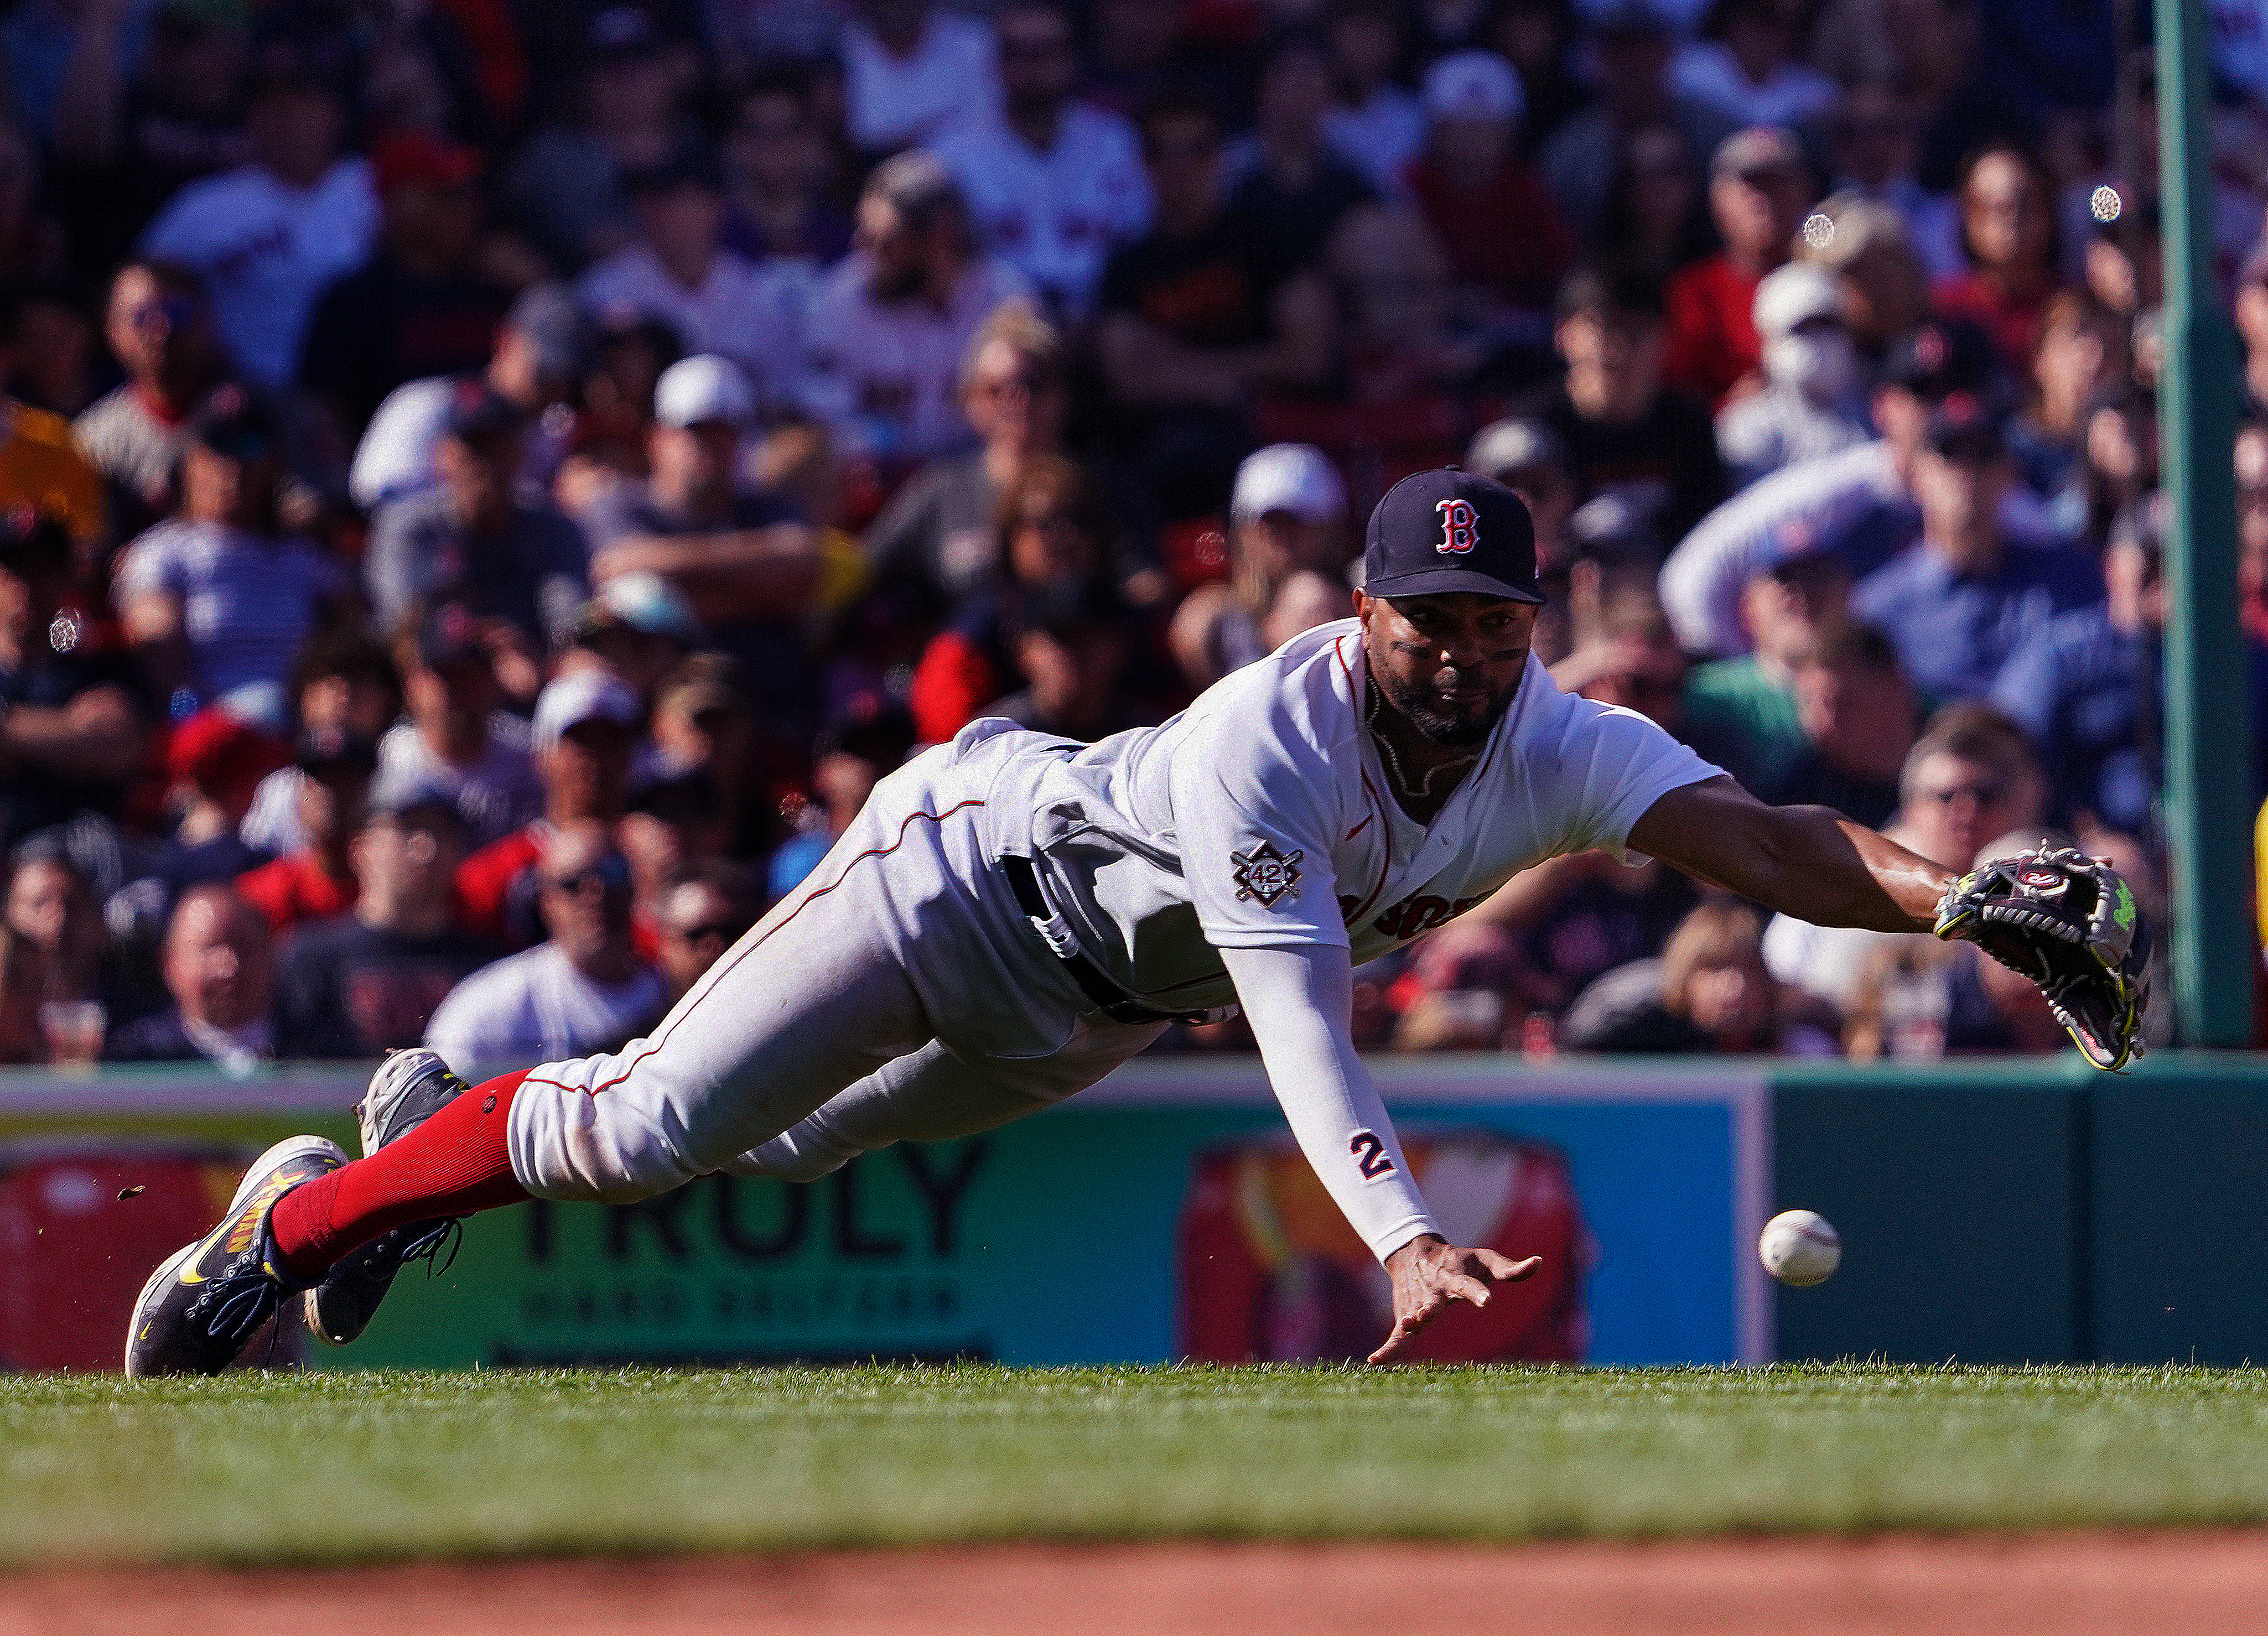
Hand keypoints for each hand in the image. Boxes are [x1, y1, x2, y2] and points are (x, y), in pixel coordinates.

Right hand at [1369, 1234, 1540, 1365]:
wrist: (1414, 1254)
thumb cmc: (1459, 1260)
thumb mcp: (1485, 1260)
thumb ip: (1511, 1269)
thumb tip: (1540, 1262)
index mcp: (1455, 1277)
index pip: (1469, 1285)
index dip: (1478, 1293)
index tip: (1488, 1301)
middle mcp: (1433, 1291)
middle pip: (1432, 1303)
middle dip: (1427, 1310)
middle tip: (1423, 1316)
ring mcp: (1417, 1304)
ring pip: (1412, 1318)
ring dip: (1407, 1325)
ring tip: (1403, 1327)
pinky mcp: (1406, 1316)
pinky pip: (1396, 1336)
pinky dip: (1387, 1348)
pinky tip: (1375, 1361)